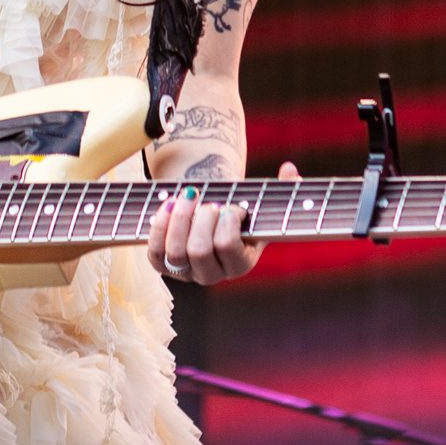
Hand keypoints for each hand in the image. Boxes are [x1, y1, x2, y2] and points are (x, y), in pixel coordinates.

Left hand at [146, 162, 300, 284]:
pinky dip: (159, 227)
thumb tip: (290, 170)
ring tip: (188, 196)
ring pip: (176, 251)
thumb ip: (283, 188)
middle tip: (210, 201)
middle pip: (199, 250)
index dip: (227, 221)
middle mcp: (212, 274)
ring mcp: (186, 272)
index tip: (232, 205)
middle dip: (202, 218)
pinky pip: (155, 253)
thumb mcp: (261, 203)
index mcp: (240, 263)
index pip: (229, 247)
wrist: (211, 220)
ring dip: (179, 218)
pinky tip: (169, 204)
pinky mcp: (164, 266)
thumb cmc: (239, 210)